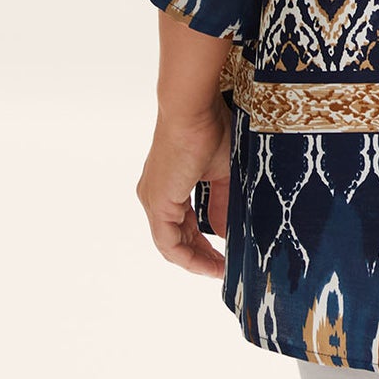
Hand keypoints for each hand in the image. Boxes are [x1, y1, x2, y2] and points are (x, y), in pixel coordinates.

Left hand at [136, 99, 231, 278]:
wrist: (193, 109)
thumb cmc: (209, 127)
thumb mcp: (222, 171)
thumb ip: (223, 202)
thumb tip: (225, 230)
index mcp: (168, 184)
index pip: (182, 223)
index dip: (202, 242)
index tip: (223, 254)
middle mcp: (155, 195)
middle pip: (176, 238)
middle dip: (200, 256)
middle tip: (223, 268)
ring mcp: (154, 199)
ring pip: (171, 244)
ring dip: (195, 259)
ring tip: (219, 269)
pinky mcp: (158, 203)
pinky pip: (169, 242)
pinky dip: (188, 256)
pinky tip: (209, 262)